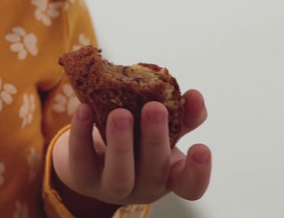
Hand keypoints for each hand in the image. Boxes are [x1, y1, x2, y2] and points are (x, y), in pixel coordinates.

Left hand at [52, 90, 211, 209]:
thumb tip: (194, 95)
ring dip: (121, 143)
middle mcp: (143, 187)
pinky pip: (82, 158)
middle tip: (155, 108)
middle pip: (153, 173)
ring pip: (119, 174)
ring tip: (120, 112)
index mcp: (168, 175)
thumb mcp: (161, 127)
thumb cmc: (136, 139)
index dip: (198, 172)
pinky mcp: (81, 179)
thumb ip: (181, 113)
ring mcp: (111, 188)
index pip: (189, 186)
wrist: (90, 152)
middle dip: (156, 140)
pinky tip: (84, 108)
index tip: (202, 147)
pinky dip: (82, 133)